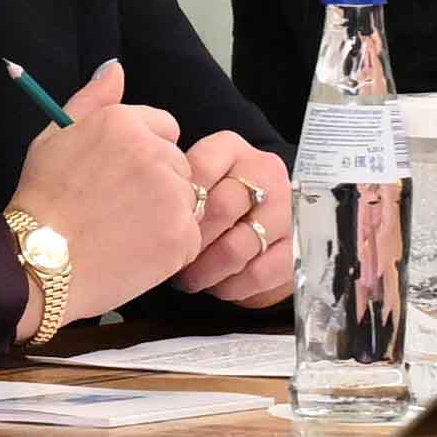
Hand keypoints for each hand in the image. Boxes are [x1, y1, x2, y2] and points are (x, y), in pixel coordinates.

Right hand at [8, 56, 208, 321]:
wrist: (39, 262)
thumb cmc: (42, 200)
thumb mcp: (55, 136)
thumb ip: (91, 99)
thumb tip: (115, 67)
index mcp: (123, 122)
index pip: (166, 129)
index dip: (145, 155)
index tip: (122, 178)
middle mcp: (153, 151)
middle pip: (180, 164)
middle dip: (160, 183)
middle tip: (120, 209)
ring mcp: (171, 194)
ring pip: (188, 199)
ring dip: (167, 215)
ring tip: (126, 232)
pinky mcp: (182, 234)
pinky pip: (190, 236)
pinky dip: (170, 247)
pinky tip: (137, 252)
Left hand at [173, 130, 305, 312]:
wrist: (262, 226)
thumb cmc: (213, 207)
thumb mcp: (192, 184)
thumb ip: (172, 184)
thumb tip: (141, 203)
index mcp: (232, 150)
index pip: (200, 169)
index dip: (177, 204)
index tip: (161, 225)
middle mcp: (265, 173)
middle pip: (221, 209)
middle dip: (191, 243)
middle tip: (172, 259)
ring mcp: (286, 210)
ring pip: (237, 247)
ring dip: (207, 271)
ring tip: (190, 278)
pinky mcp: (295, 247)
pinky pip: (258, 274)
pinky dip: (232, 287)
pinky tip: (219, 286)